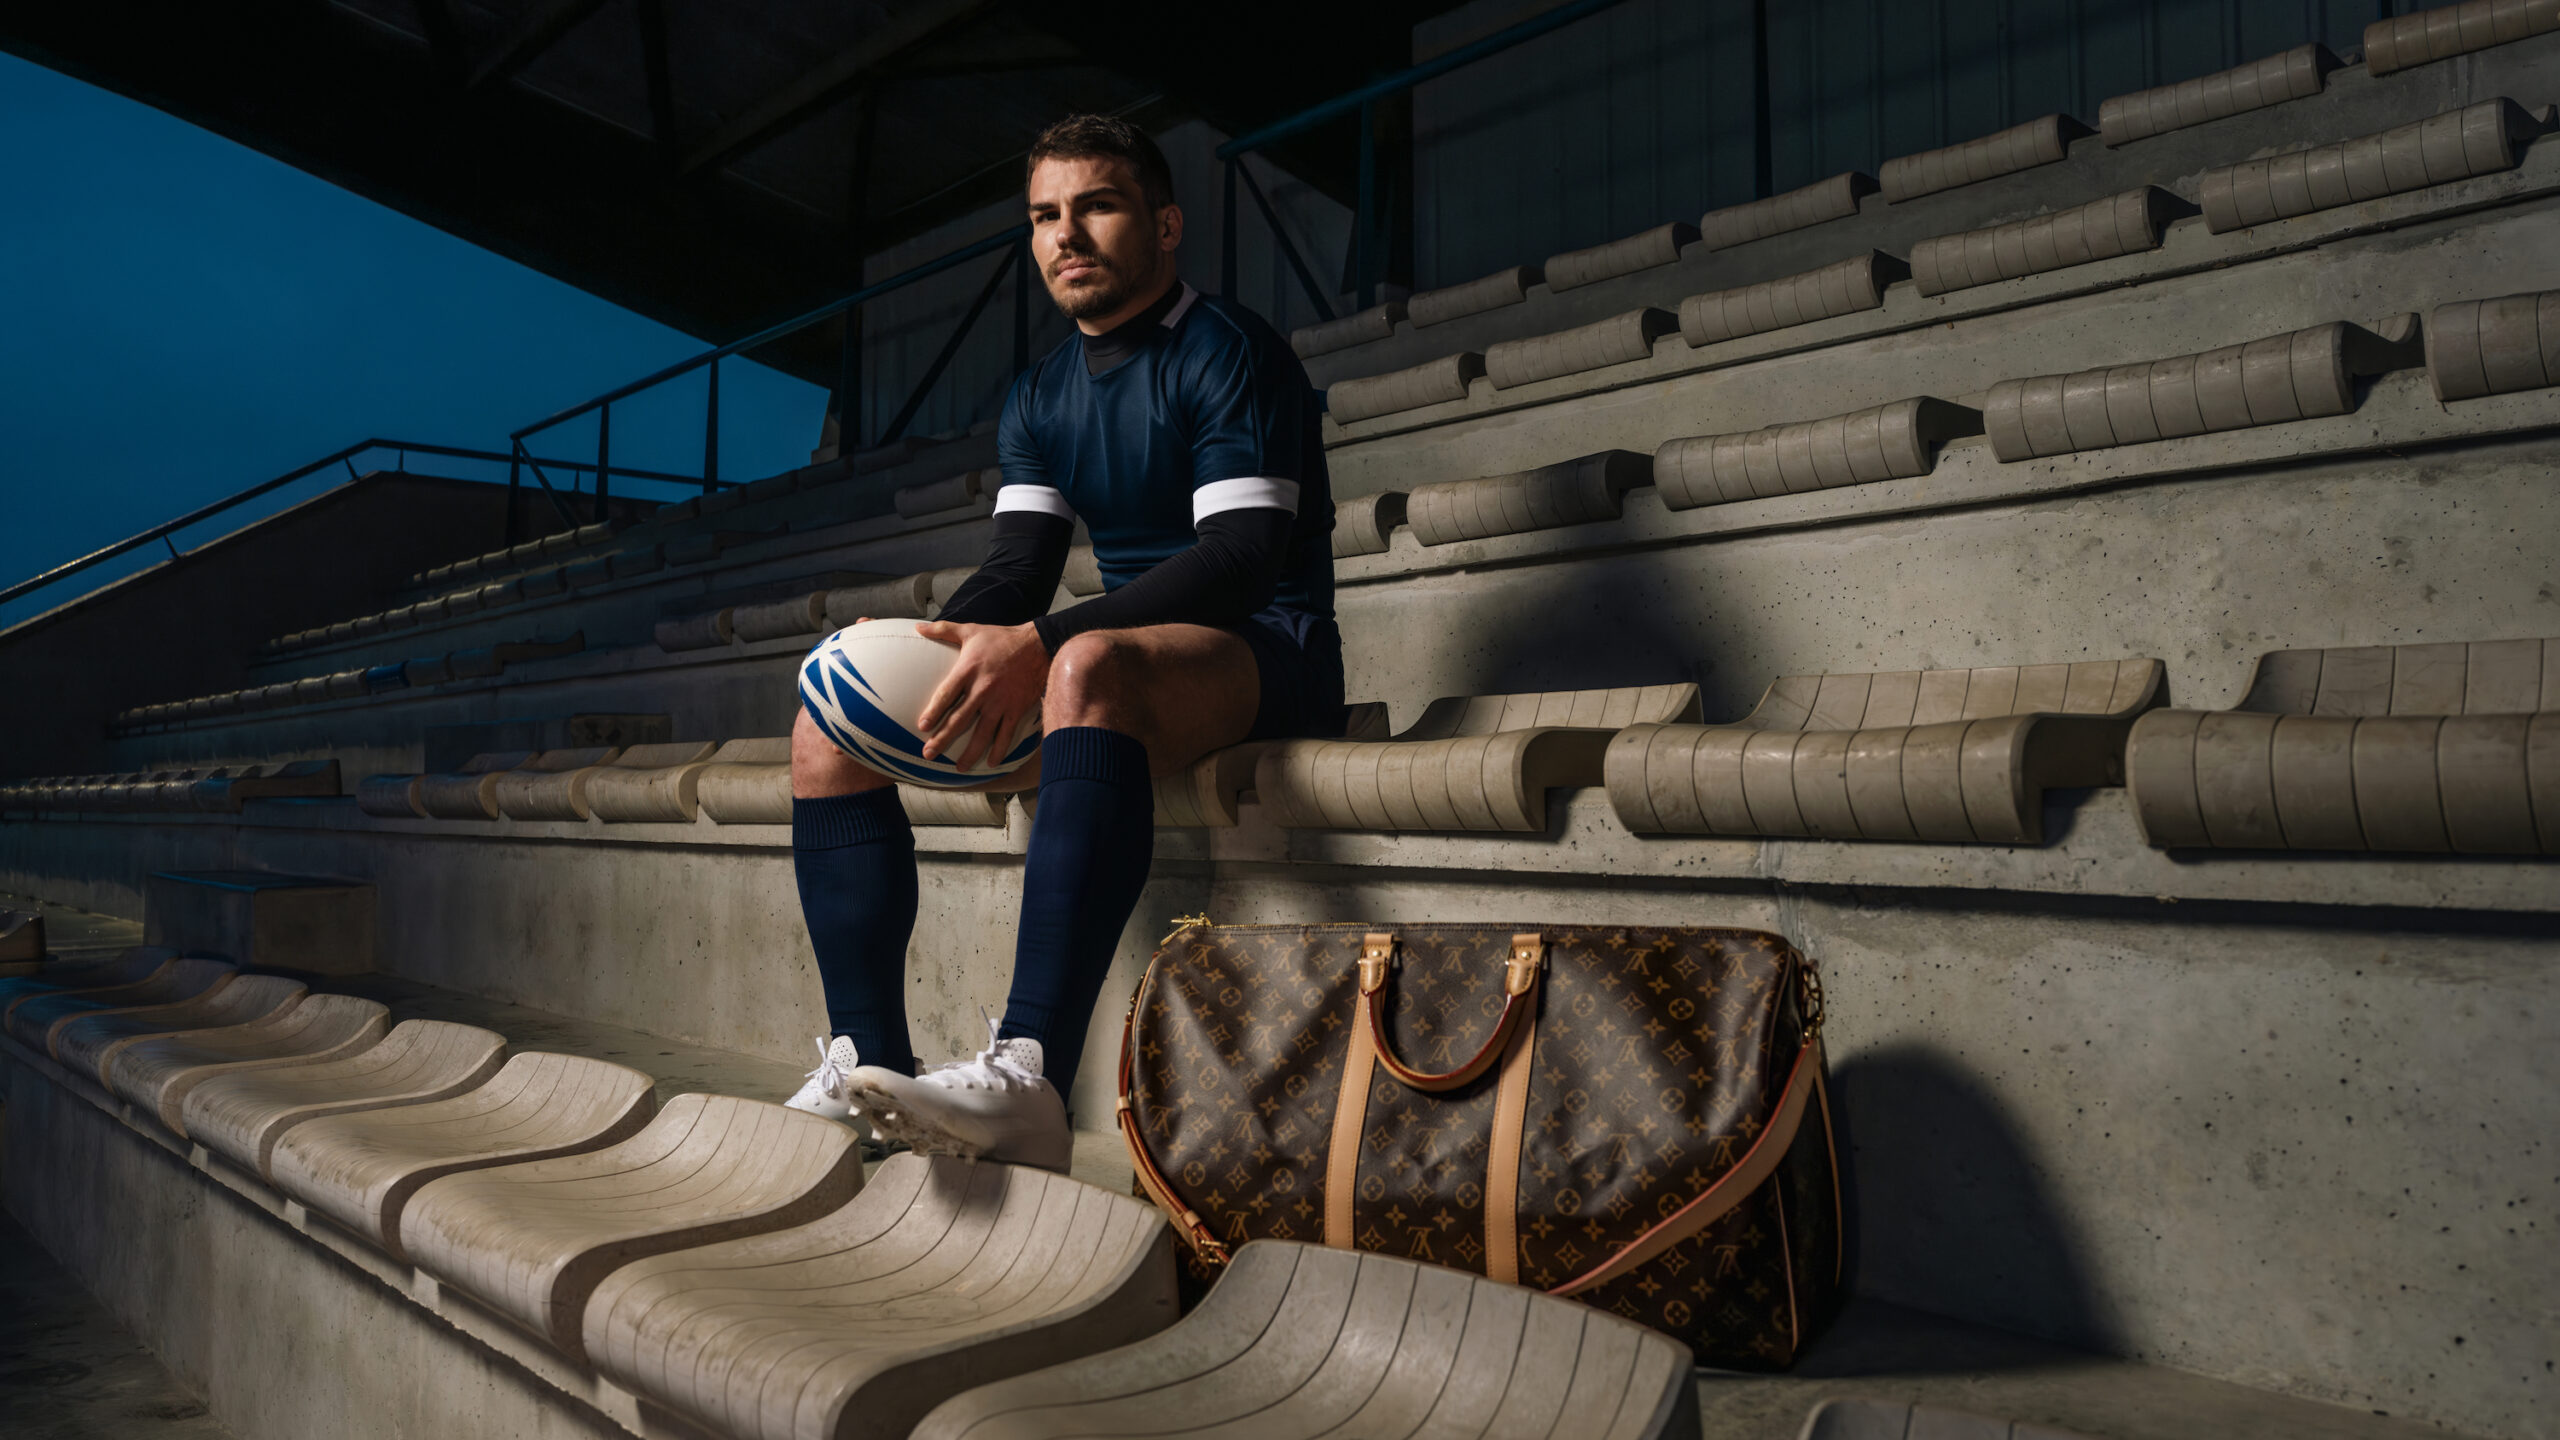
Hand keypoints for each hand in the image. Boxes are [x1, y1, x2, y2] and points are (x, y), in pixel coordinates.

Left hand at [914, 620, 1046, 766]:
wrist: (1038, 645)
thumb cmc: (1001, 638)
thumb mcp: (971, 630)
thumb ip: (943, 630)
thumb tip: (918, 627)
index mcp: (968, 670)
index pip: (946, 694)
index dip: (934, 711)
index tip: (922, 727)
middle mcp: (983, 689)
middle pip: (959, 720)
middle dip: (943, 739)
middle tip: (929, 754)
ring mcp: (1000, 702)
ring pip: (982, 733)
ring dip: (970, 753)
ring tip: (959, 768)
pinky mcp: (1016, 709)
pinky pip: (1006, 734)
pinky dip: (999, 750)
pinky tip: (992, 762)